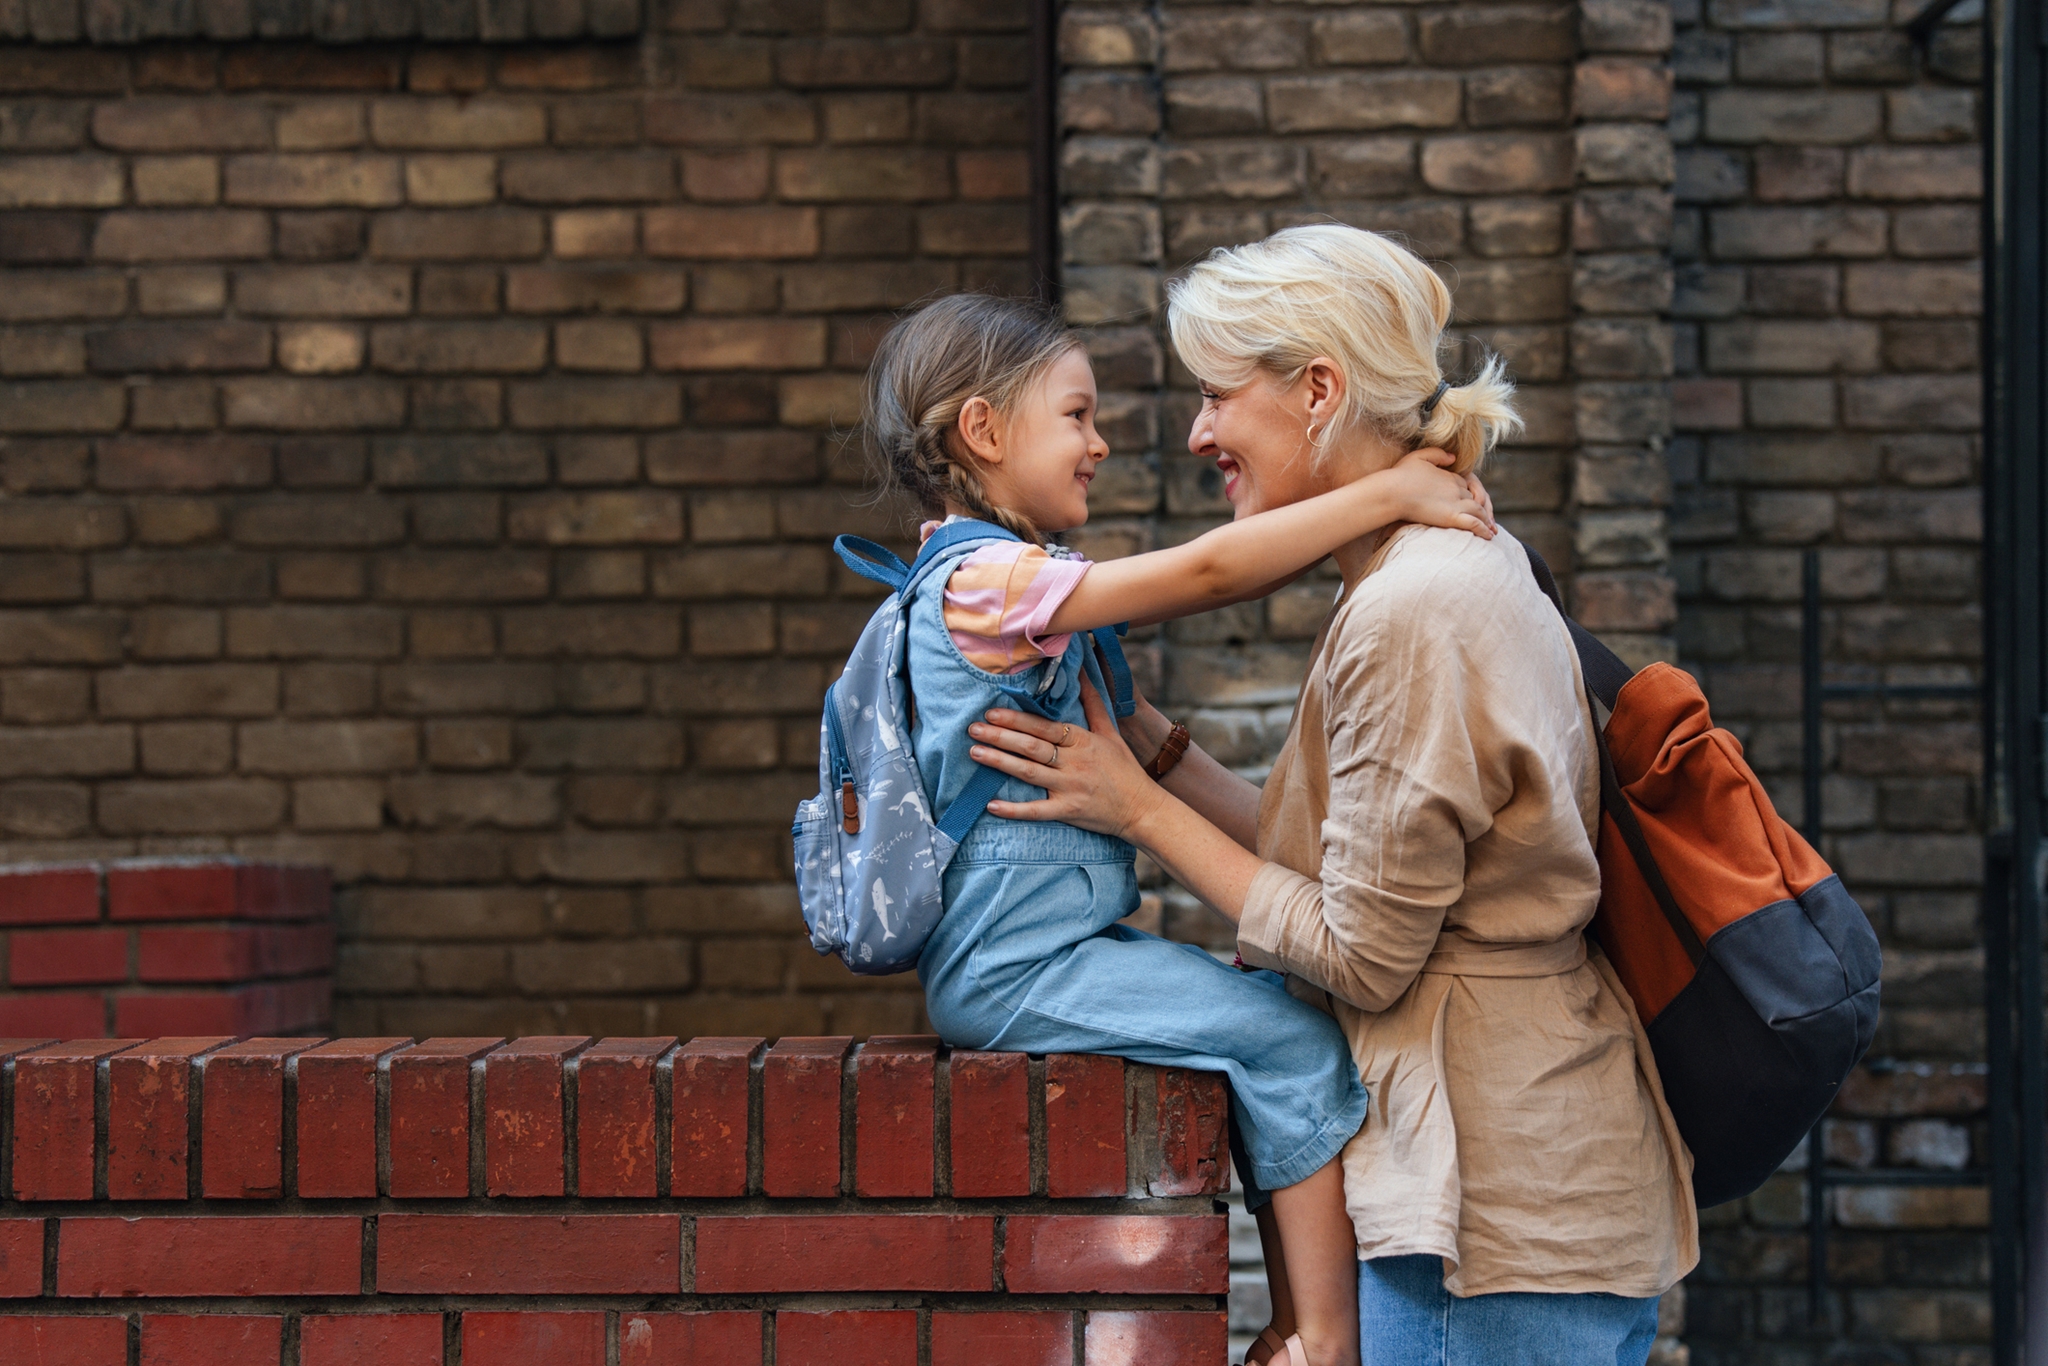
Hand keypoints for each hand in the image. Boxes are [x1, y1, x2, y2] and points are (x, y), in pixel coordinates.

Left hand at [969, 680, 1166, 840]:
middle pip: (1032, 747)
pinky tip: (991, 804)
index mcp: (1082, 741)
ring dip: (1000, 762)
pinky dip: (1013, 809)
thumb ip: (1093, 703)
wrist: (1143, 808)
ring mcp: (1070, 788)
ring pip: (1030, 773)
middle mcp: (1074, 763)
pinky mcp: (1068, 811)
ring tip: (975, 752)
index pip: (1044, 727)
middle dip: (1001, 736)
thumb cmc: (1125, 769)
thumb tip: (1084, 671)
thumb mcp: (1110, 732)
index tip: (992, 712)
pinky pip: (1037, 811)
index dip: (1017, 719)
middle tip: (973, 728)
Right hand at [1379, 448, 1493, 538]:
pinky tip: (1488, 536)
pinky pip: (1473, 524)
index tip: (1473, 504)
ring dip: (1486, 521)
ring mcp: (1455, 503)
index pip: (1468, 487)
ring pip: (1478, 512)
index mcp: (1450, 476)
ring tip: (1490, 531)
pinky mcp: (1451, 517)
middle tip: (1487, 521)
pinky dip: (1483, 530)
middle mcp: (1456, 488)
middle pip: (1475, 500)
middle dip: (1482, 510)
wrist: (1392, 492)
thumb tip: (1454, 457)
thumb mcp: (1418, 457)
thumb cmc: (1400, 475)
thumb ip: (1438, 454)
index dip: (1471, 496)